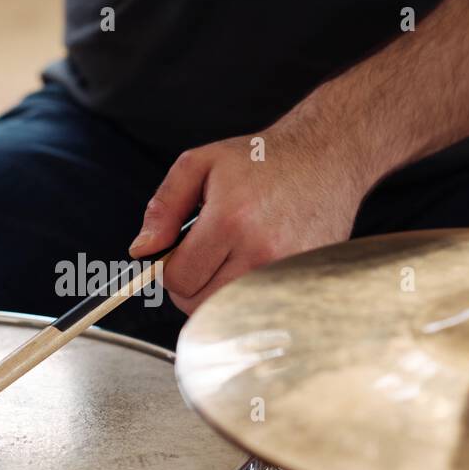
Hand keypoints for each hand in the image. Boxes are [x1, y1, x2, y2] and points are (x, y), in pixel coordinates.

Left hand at [128, 119, 366, 314]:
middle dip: (190, 284)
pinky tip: (253, 267)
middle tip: (202, 256)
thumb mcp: (200, 165)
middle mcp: (261, 252)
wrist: (326, 156)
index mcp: (230, 221)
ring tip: (228, 259)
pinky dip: (246, 298)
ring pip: (227, 313)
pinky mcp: (305, 280)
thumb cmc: (263, 160)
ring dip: (217, 294)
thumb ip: (163, 207)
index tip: (179, 253)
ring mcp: (287, 271)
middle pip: (199, 304)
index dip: (169, 269)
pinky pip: (259, 310)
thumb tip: (142, 251)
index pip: (178, 279)